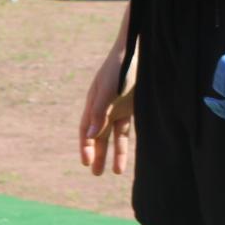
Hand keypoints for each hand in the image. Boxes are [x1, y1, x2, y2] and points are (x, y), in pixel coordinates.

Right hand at [79, 42, 134, 176]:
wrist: (139, 51)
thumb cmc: (119, 69)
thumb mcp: (108, 91)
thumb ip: (100, 113)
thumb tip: (91, 135)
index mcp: (93, 103)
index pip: (87, 129)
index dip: (86, 146)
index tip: (86, 161)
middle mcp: (104, 108)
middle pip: (99, 135)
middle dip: (98, 154)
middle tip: (96, 173)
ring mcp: (119, 108)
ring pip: (115, 135)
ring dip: (114, 152)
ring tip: (114, 172)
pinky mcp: (133, 107)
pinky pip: (128, 129)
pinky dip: (126, 142)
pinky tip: (126, 155)